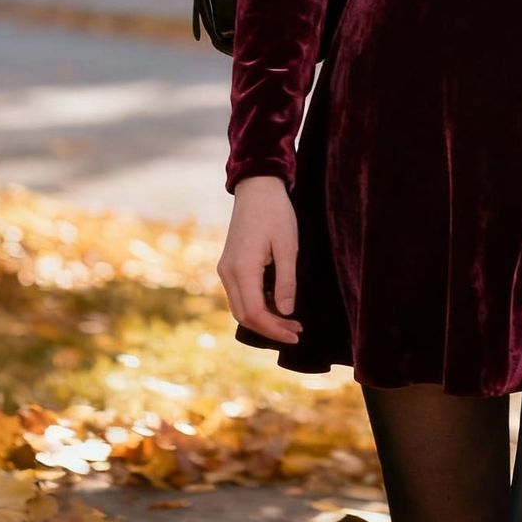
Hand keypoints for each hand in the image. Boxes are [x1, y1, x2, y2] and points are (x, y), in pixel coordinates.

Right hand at [218, 176, 303, 345]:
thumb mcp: (288, 247)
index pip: (255, 313)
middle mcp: (227, 272)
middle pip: (244, 316)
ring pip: (240, 307)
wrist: (257, 187)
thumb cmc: (276, 213)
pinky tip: (277, 303)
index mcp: (241, 269)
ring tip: (290, 320)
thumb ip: (286, 281)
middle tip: (296, 330)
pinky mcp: (229, 264)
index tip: (296, 333)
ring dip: (263, 318)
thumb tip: (285, 312)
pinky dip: (257, 305)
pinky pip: (240, 294)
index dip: (275, 329)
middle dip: (270, 328)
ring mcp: (225, 268)